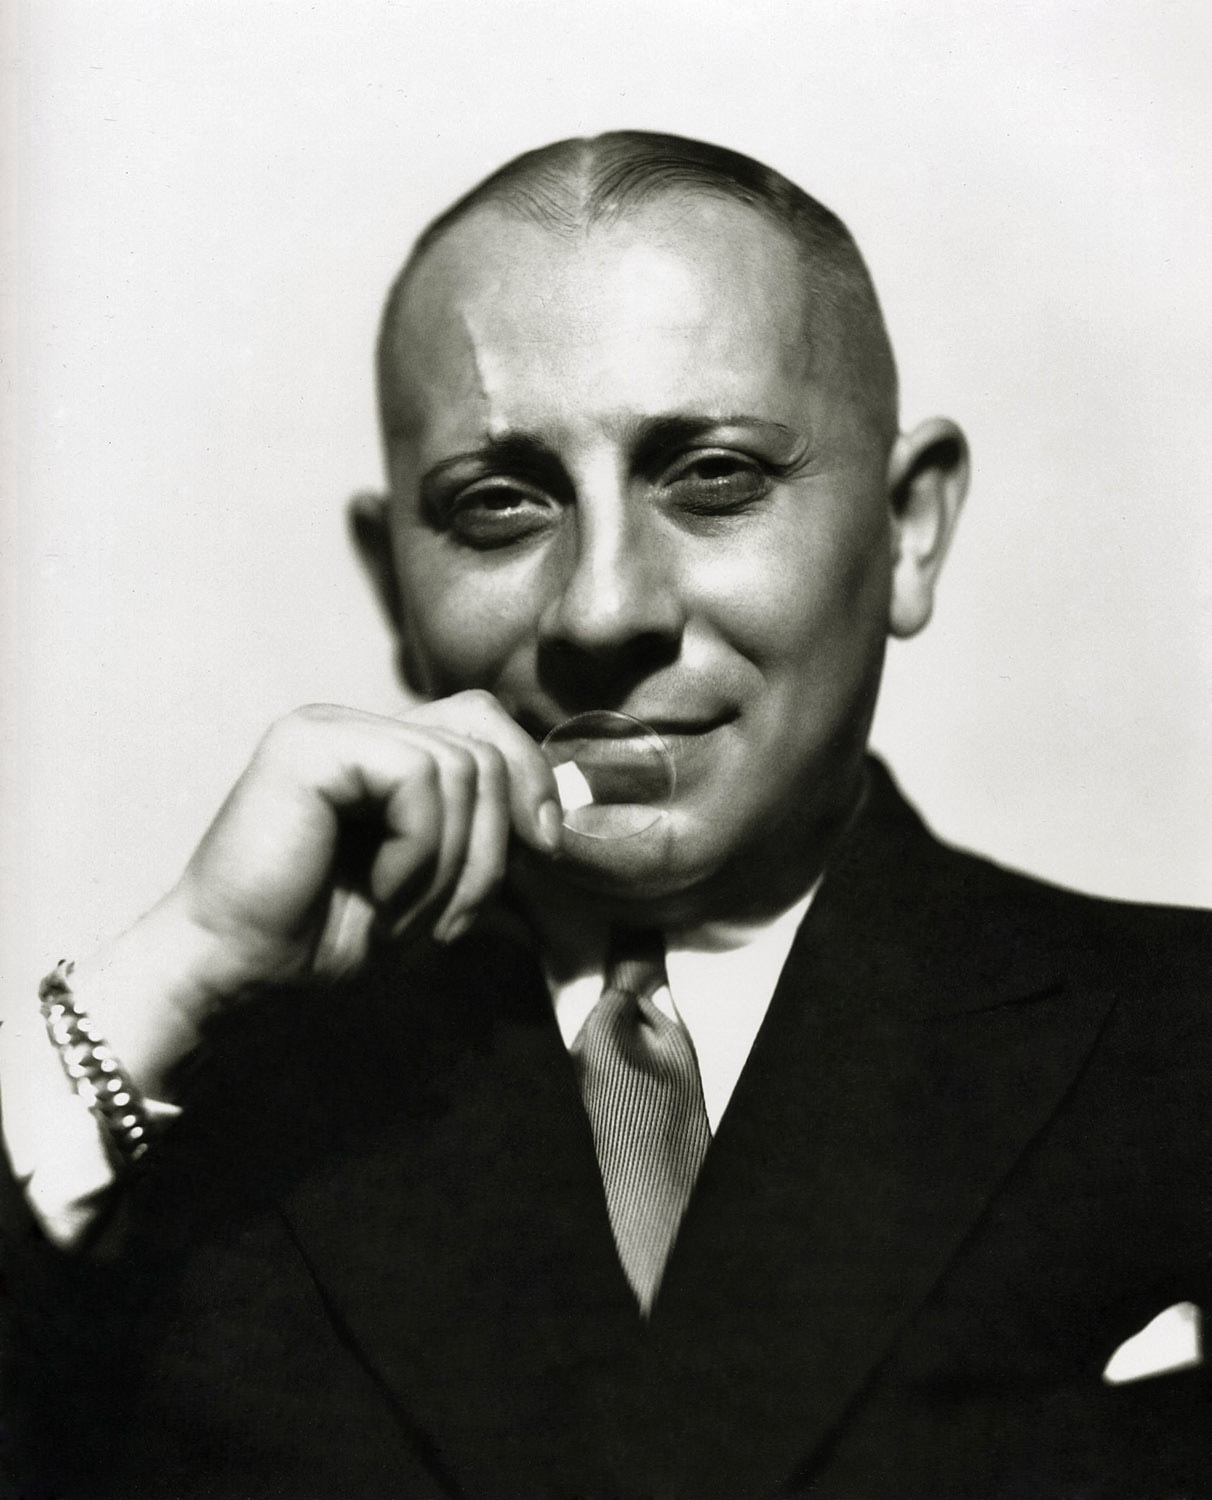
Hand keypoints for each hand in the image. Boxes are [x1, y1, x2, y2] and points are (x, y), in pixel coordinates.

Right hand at [73, 692, 561, 1093]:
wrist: (236, 975)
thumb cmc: (327, 937)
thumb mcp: (438, 889)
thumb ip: (493, 850)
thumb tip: (570, 831)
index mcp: (386, 748)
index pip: (488, 722)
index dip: (530, 779)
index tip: (546, 850)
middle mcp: (359, 725)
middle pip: (486, 745)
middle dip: (490, 847)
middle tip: (444, 918)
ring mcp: (330, 726)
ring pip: (461, 767)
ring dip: (449, 864)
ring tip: (399, 911)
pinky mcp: (308, 745)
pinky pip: (415, 777)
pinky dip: (416, 851)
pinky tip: (376, 890)